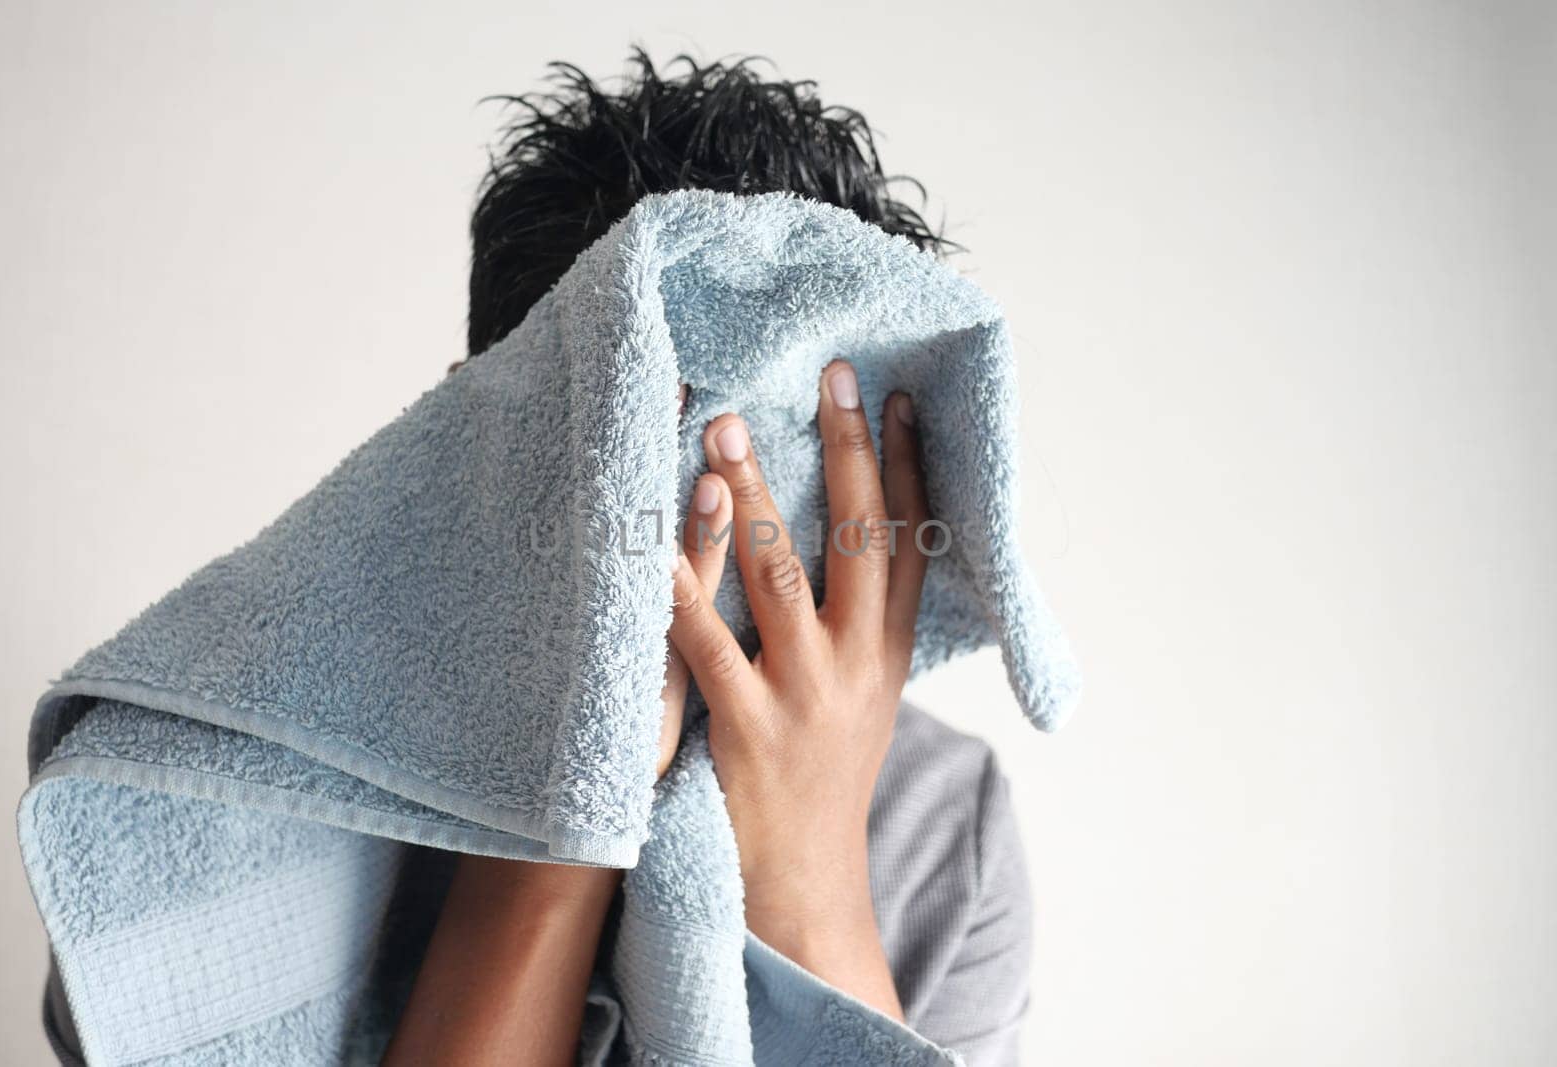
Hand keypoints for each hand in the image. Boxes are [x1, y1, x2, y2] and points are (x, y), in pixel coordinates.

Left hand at [667, 360, 929, 1019]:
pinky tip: (654, 542)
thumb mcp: (864, 694)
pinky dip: (680, 590)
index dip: (908, 466)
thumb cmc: (823, 774)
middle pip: (861, 539)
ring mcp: (804, 693)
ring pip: (782, 575)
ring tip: (725, 429)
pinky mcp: (747, 726)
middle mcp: (857, 663)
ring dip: (754, 497)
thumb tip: (857, 541)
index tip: (896, 398)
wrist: (803, 879)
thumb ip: (862, 621)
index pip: (910, 542)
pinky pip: (707, 643)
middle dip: (847, 452)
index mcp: (888, 650)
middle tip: (832, 377)